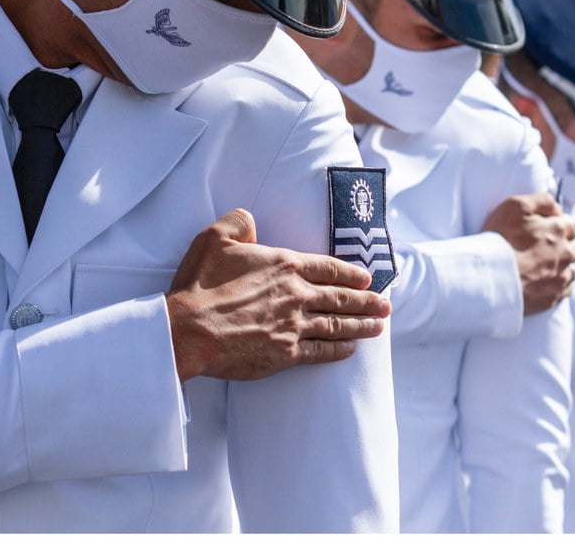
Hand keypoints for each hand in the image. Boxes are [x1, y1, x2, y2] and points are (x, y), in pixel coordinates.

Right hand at [166, 209, 390, 380]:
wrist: (188, 331)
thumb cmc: (200, 285)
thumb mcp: (214, 238)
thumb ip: (238, 223)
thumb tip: (251, 220)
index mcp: (284, 265)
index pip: (328, 267)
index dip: (351, 272)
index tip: (367, 277)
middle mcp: (296, 294)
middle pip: (341, 297)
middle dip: (367, 300)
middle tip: (386, 304)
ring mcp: (294, 326)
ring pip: (337, 324)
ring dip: (361, 325)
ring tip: (379, 326)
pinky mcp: (286, 354)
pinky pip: (321, 351)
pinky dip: (339, 350)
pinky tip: (351, 349)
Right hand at [482, 193, 574, 315]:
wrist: (490, 278)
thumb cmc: (500, 239)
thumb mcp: (515, 206)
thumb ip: (541, 201)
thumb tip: (556, 208)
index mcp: (559, 230)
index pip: (571, 224)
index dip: (559, 224)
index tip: (546, 228)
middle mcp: (566, 254)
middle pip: (574, 247)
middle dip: (563, 245)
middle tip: (542, 247)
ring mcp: (561, 277)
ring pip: (572, 269)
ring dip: (563, 265)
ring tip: (543, 266)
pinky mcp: (553, 298)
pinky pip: (565, 290)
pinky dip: (558, 285)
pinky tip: (543, 282)